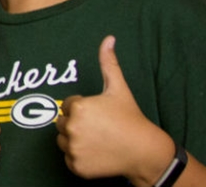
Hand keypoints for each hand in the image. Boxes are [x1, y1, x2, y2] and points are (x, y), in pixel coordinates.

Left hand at [56, 36, 174, 181]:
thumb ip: (108, 63)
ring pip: (63, 141)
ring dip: (75, 140)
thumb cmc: (130, 118)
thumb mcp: (118, 88)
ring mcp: (73, 149)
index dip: (85, 108)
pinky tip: (97, 153)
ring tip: (97, 139)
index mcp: (78, 108)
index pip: (69, 105)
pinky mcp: (76, 166)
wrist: (143, 150)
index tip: (100, 114)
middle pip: (62, 123)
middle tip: (99, 127)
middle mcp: (72, 128)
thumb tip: (108, 38)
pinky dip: (79, 157)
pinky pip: (69, 159)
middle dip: (77, 123)